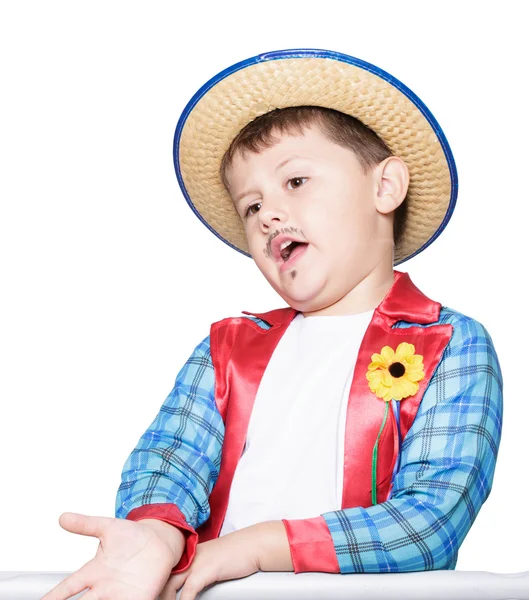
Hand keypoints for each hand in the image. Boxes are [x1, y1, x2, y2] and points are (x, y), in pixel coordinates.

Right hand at [41, 512, 179, 599]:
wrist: (161, 541)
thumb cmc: (133, 536)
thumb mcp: (109, 527)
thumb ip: (86, 524)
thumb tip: (63, 517)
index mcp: (95, 571)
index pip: (68, 586)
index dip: (54, 595)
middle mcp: (105, 587)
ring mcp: (121, 594)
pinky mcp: (139, 598)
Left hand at [159, 526, 260, 599]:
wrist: (251, 545)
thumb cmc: (234, 554)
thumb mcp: (209, 560)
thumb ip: (195, 569)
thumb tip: (186, 587)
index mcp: (185, 554)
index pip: (164, 572)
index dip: (157, 587)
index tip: (153, 596)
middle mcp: (187, 557)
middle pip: (163, 579)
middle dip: (157, 594)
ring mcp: (195, 562)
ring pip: (170, 586)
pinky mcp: (206, 570)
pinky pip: (188, 590)